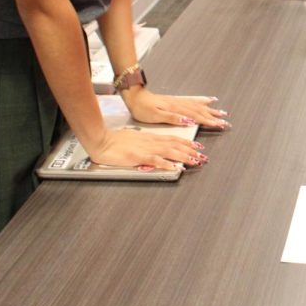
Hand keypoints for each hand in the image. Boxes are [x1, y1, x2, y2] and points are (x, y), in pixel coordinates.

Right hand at [85, 125, 207, 170]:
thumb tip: (154, 150)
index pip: (173, 139)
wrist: (102, 140)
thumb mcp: (134, 140)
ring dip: (185, 157)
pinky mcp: (138, 156)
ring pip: (170, 151)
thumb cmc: (114, 141)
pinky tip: (176, 168)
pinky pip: (156, 160)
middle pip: (176, 145)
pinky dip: (167, 164)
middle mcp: (151, 141)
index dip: (187, 143)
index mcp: (150, 138)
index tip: (197, 147)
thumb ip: (145, 144)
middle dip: (191, 151)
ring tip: (196, 161)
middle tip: (203, 156)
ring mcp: (146, 148)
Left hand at [122, 87, 230, 128]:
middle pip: (200, 111)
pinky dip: (201, 102)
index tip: (220, 125)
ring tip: (220, 111)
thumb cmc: (142, 108)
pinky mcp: (174, 101)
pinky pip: (192, 101)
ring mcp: (177, 102)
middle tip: (225, 121)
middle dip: (214, 116)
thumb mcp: (155, 115)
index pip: (196, 116)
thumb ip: (173, 118)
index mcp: (175, 109)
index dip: (209, 121)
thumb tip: (189, 121)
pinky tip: (206, 101)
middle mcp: (179, 104)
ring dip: (210, 110)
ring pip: (198, 106)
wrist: (134, 96)